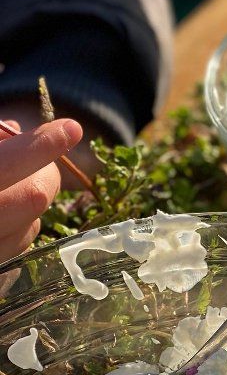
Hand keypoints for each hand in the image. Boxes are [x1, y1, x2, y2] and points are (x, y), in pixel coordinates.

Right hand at [0, 119, 82, 261]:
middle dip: (44, 174)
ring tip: (4, 191)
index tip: (71, 128)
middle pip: (36, 195)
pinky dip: (19, 227)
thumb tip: (16, 130)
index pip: (10, 164)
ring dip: (29, 202)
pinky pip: (21, 245)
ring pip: (32, 223)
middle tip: (34, 163)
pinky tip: (0, 219)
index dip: (43, 145)